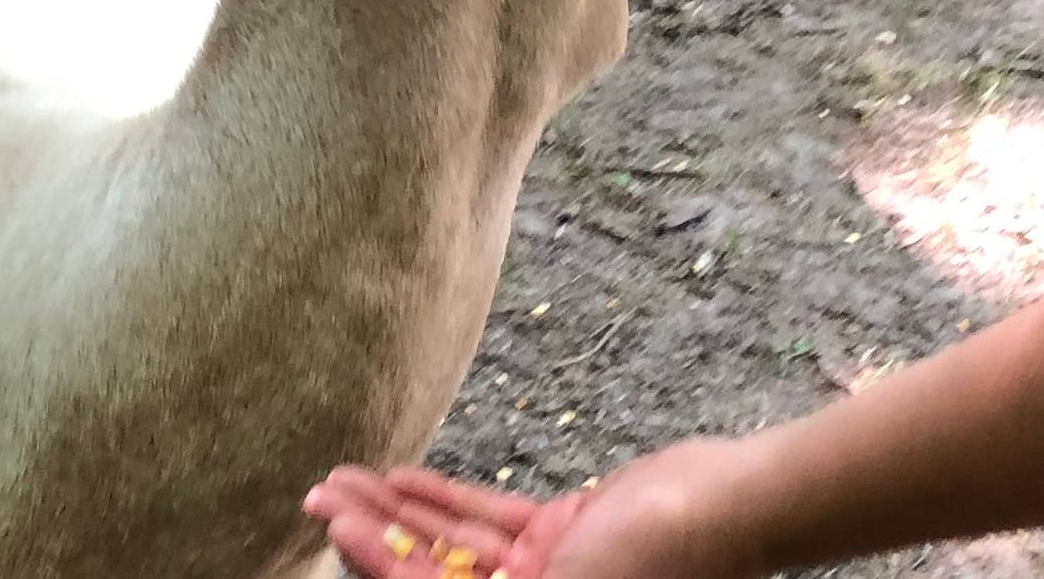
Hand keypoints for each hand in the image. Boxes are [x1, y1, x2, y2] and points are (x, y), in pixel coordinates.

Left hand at [305, 441, 765, 578]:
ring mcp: (545, 571)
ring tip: (344, 476)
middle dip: (371, 534)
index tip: (330, 521)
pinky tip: (398, 474)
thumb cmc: (652, 562)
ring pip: (451, 542)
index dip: (372, 561)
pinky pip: (487, 517)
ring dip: (397, 508)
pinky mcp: (562, 530)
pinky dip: (442, 496)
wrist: (724, 507)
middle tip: (320, 493)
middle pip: (429, 573)